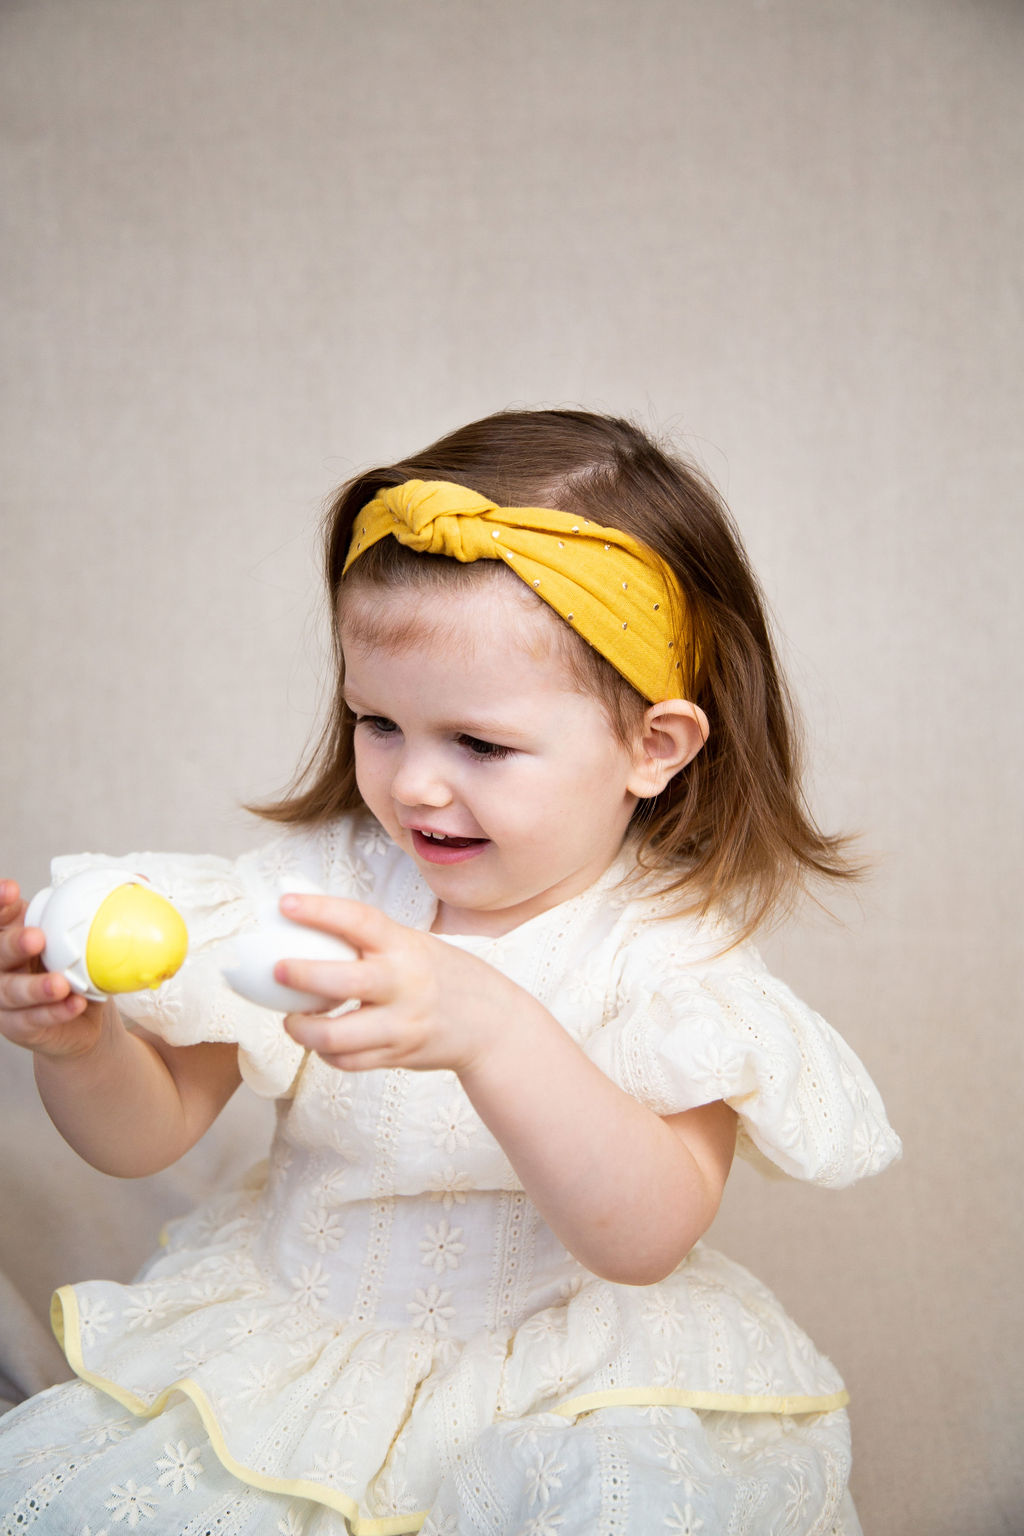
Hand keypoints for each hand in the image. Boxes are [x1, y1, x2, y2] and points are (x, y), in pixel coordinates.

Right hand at [0, 879, 111, 1057]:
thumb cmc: (77, 971)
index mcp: (14, 934)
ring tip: (61, 983)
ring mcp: (5, 997)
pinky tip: (75, 1004)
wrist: (81, 1021)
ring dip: (35, 987)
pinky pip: (32, 1019)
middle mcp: (2, 965)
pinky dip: (55, 1012)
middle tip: (37, 938)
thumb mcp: (86, 940)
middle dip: (12, 943)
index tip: (12, 889)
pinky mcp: (17, 1026)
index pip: (0, 916)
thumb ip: (104, 912)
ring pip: (10, 991)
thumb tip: (141, 882)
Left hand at [275, 894, 510, 1073]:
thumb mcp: (413, 944)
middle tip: (277, 970)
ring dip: (302, 1029)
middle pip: (343, 982)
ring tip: (290, 1019)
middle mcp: (404, 984)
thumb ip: (368, 936)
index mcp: (405, 946)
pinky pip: (348, 1061)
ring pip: (337, 1036)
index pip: (360, 920)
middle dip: (302, 975)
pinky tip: (319, 1040)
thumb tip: (301, 906)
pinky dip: (325, 1053)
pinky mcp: (397, 1055)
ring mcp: (401, 1024)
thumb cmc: (440, 974)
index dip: (319, 910)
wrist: (490, 1024)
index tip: (284, 902)